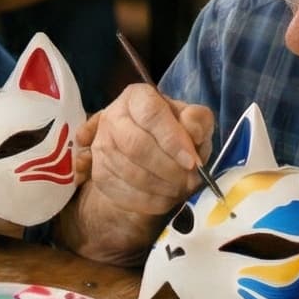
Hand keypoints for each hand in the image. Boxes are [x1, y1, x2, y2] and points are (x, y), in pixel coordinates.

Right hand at [79, 85, 214, 222]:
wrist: (152, 156)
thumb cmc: (176, 134)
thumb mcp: (194, 122)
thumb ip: (198, 120)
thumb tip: (193, 132)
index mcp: (137, 97)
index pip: (151, 114)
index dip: (173, 140)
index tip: (192, 162)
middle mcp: (113, 117)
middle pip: (136, 145)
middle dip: (168, 167)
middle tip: (190, 180)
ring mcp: (102, 147)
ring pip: (130, 172)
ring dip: (162, 186)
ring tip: (181, 188)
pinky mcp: (100, 175)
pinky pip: (124, 193)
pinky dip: (151, 200)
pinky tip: (167, 198)